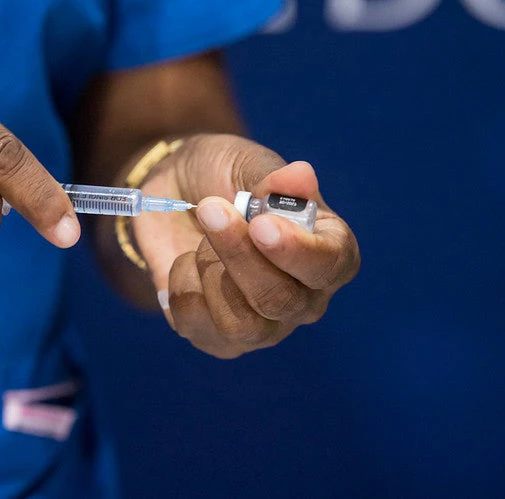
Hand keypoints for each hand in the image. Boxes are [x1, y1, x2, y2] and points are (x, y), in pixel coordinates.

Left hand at [132, 134, 359, 358]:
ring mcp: (262, 325)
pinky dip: (181, 283)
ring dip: (210, 269)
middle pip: (282, 300)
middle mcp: (302, 297)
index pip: (332, 265)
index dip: (298, 251)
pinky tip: (185, 260)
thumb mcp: (244, 166)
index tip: (261, 225)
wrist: (171, 196)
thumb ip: (273, 180)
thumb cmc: (221, 178)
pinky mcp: (216, 339)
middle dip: (239, 254)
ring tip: (201, 238)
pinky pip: (196, 324)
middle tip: (210, 208)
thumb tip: (300, 175)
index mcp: (325, 250)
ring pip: (242, 323)